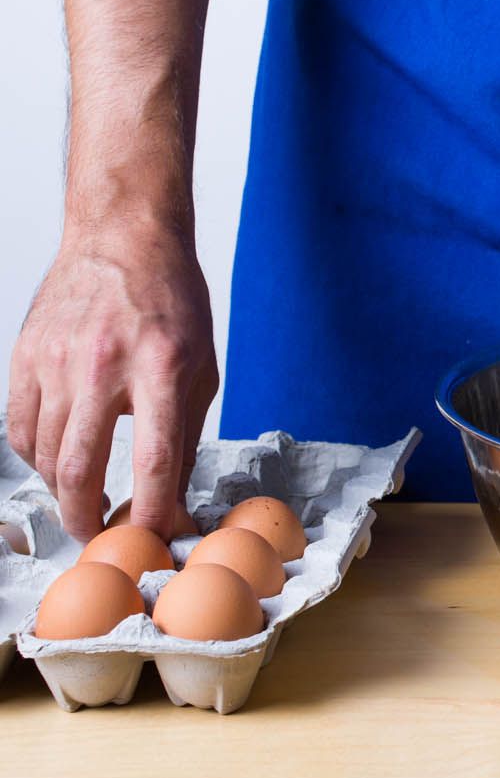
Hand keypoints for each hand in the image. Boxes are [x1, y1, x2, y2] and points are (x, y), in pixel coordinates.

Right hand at [6, 224, 216, 541]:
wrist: (124, 240)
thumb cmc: (173, 305)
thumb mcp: (200, 369)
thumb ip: (184, 438)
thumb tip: (174, 505)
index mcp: (161, 367)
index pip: (155, 459)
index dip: (153, 510)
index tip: (154, 538)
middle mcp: (104, 365)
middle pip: (81, 467)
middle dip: (88, 517)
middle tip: (100, 536)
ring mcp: (57, 360)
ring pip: (44, 454)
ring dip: (61, 492)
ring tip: (83, 503)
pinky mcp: (25, 356)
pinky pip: (20, 427)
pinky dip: (36, 458)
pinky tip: (57, 463)